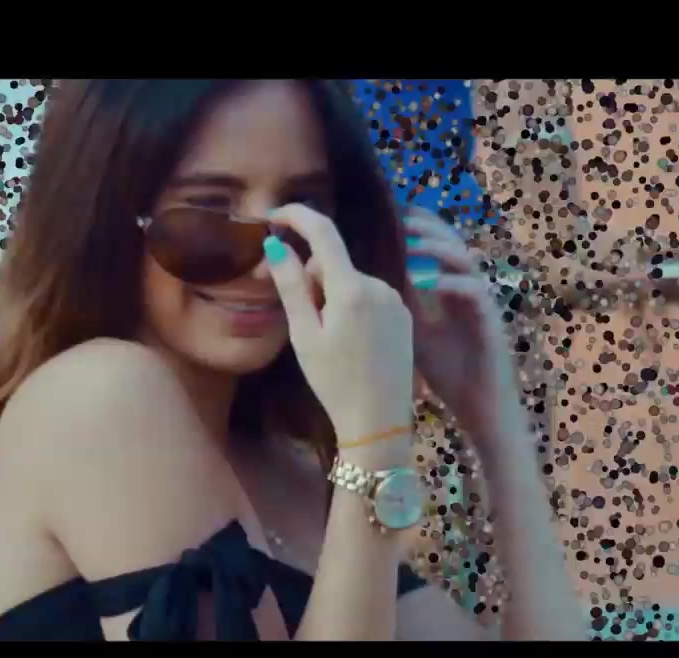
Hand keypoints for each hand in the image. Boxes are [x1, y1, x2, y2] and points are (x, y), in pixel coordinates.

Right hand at [263, 204, 412, 441]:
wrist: (379, 420)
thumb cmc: (335, 382)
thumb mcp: (304, 335)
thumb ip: (290, 286)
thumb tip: (275, 245)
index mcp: (351, 289)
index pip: (323, 232)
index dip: (296, 216)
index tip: (274, 216)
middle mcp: (379, 286)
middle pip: (333, 263)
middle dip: (313, 281)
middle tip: (306, 325)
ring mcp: (395, 299)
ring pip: (350, 280)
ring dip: (333, 297)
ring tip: (331, 340)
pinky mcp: (404, 314)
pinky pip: (369, 296)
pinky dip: (353, 308)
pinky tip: (352, 343)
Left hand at [403, 207, 516, 433]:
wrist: (479, 408)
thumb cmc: (447, 370)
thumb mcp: (412, 330)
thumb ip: (395, 303)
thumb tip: (361, 278)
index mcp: (448, 285)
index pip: (433, 242)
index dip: (413, 224)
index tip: (383, 213)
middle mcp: (467, 286)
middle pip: (450, 240)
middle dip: (424, 225)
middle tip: (396, 215)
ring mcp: (481, 301)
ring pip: (464, 259)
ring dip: (436, 247)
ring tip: (409, 240)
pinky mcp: (491, 321)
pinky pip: (474, 292)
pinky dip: (450, 284)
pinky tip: (426, 282)